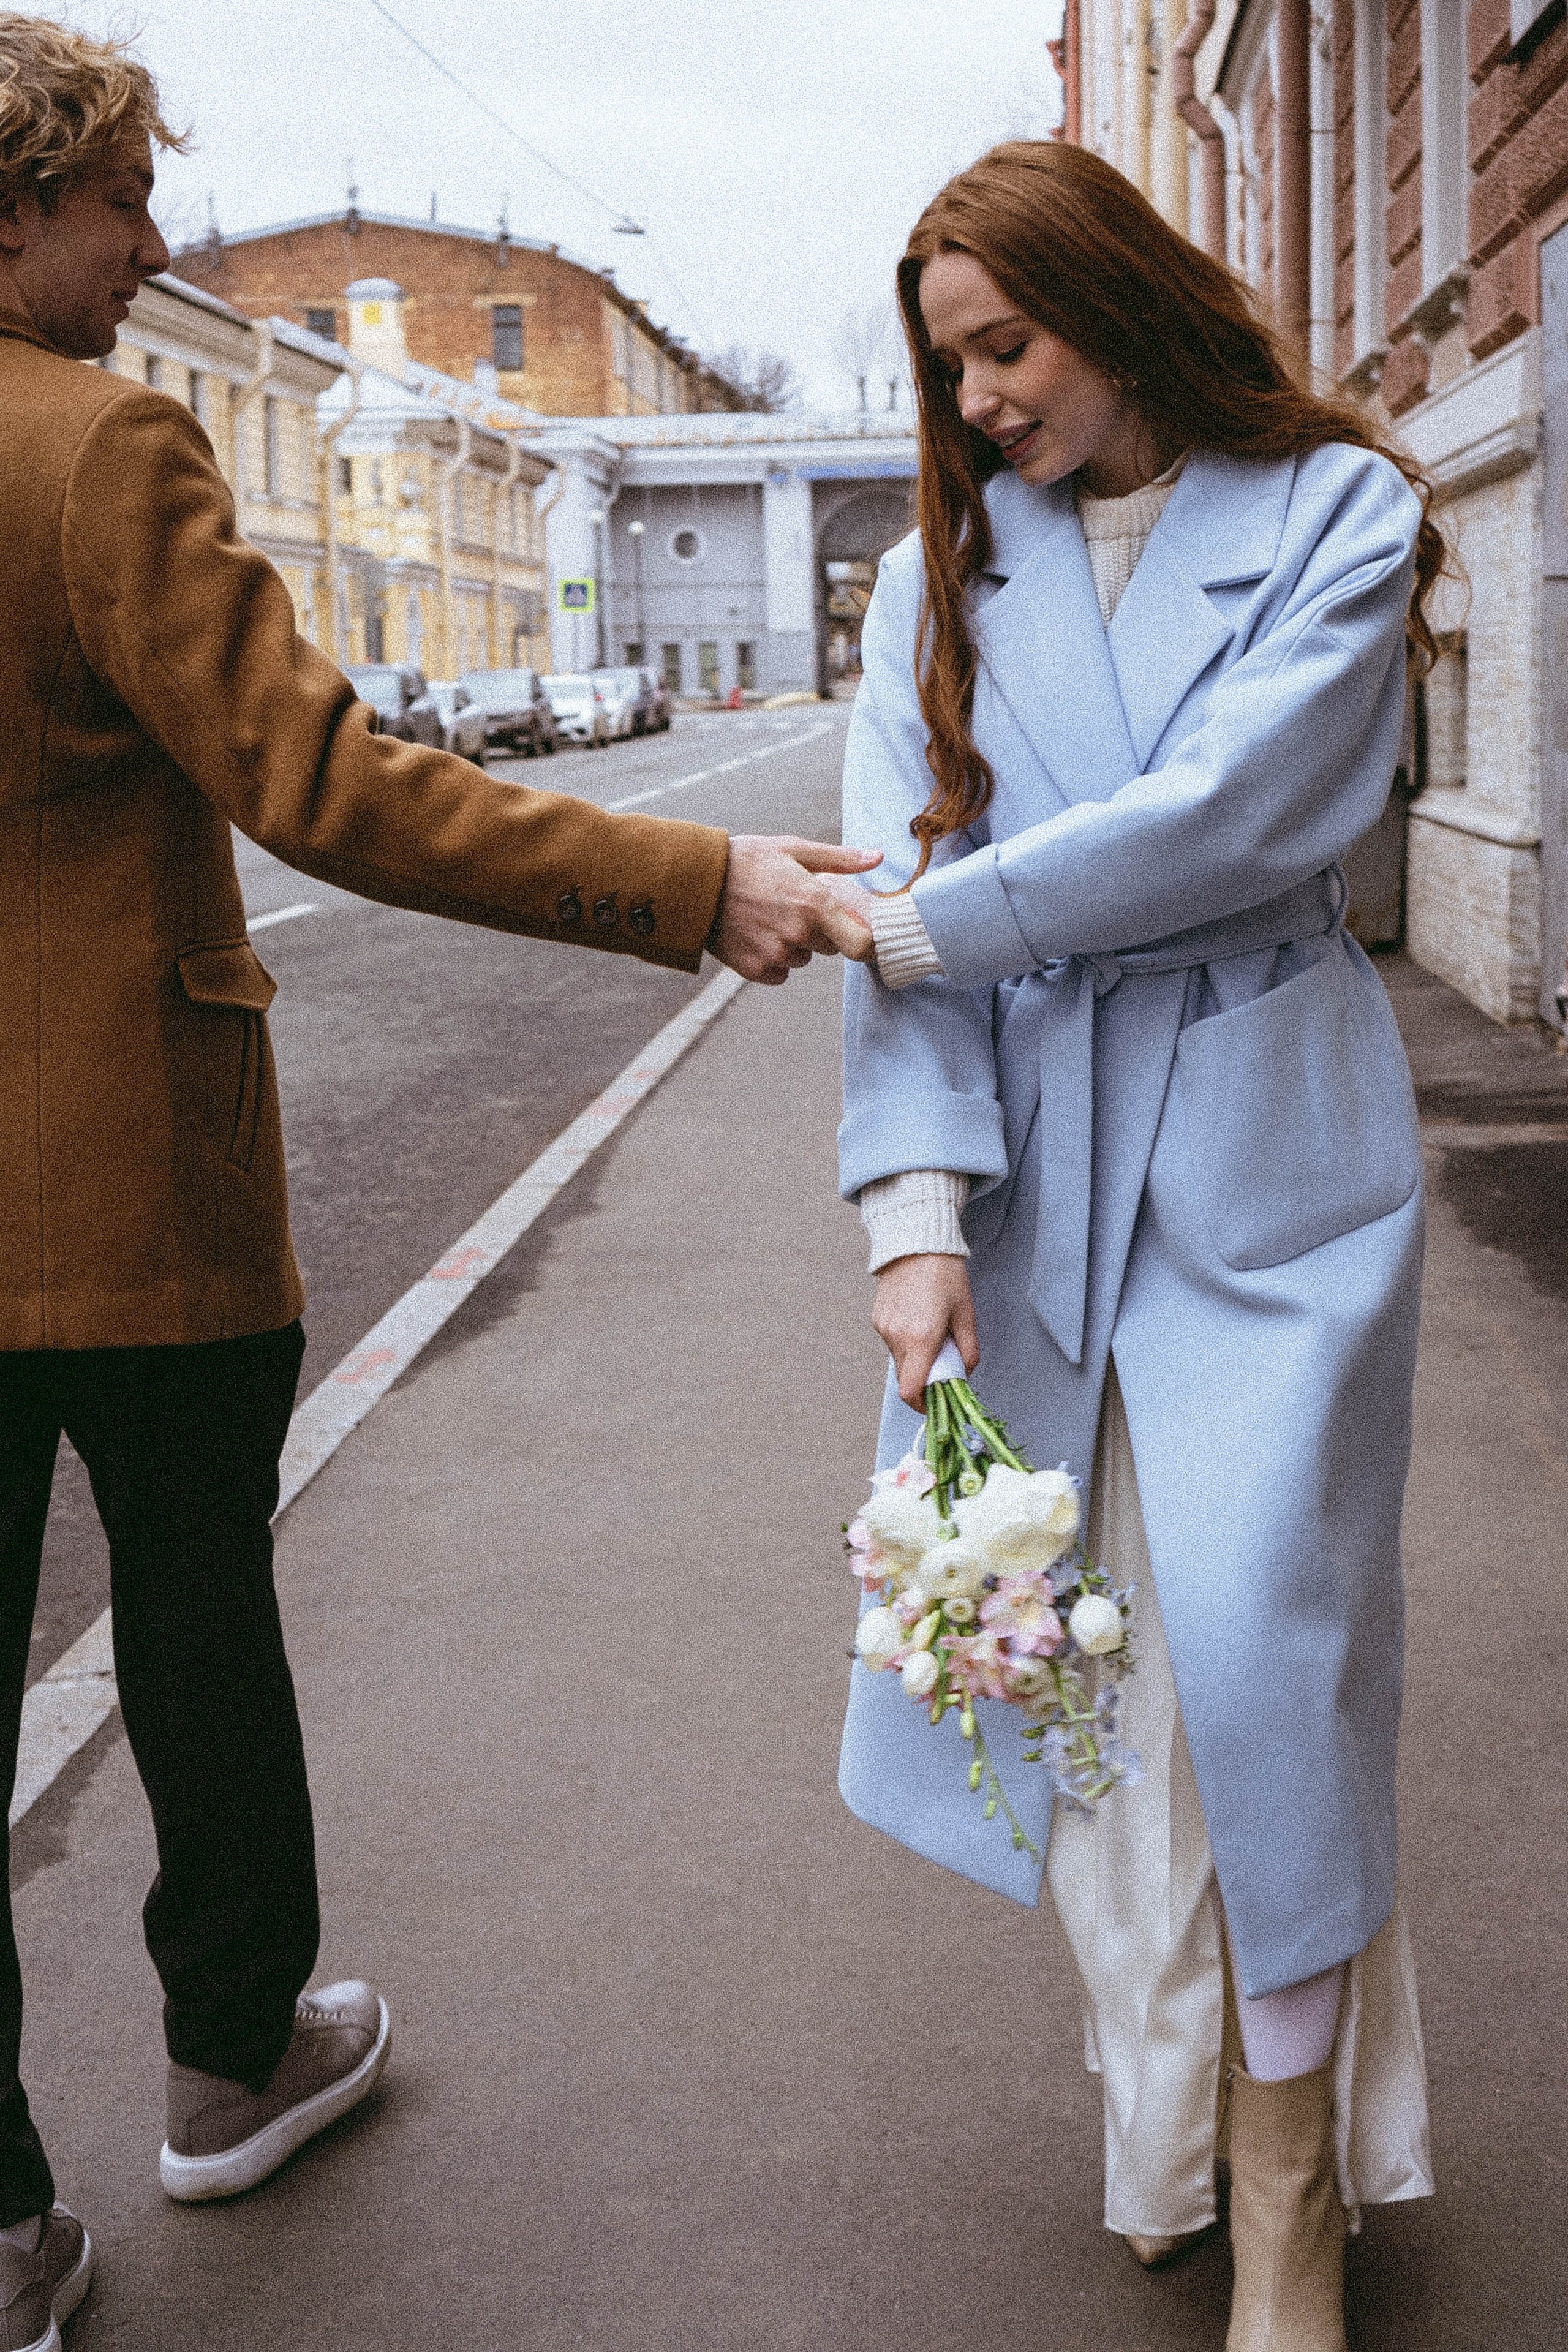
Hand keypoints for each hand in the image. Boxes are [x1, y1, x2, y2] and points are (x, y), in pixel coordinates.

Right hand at [710, 836, 880, 983]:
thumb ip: (840, 859)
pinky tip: (755, 934)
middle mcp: (798, 933)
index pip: (861, 945)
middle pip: (829, 947)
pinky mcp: (755, 970)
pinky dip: (772, 959)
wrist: (695, 883)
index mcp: (814, 904)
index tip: (855, 931)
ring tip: (768, 918)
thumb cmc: (748, 860)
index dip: (862, 940)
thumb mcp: (794, 849)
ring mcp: (775, 955)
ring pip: (802, 959)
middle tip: (792, 907)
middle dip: (819, 931)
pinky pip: (779, 973)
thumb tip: (878, 857)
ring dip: (793, 944)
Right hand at [873, 1254, 978, 1408]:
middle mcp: (897, 1337)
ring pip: (899, 1360)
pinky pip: (892, 1342)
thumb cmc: (945, 1276)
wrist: (916, 1243)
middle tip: (943, 1366)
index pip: (910, 1391)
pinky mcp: (877, 1319)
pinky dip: (906, 1343)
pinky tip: (919, 1320)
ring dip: (916, 1359)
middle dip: (924, 1381)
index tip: (935, 1403)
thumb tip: (964, 1374)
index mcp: (921, 1339)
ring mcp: (883, 1328)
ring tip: (933, 1334)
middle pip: (906, 1378)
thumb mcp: (966, 1315)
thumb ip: (968, 1352)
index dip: (922, 1405)